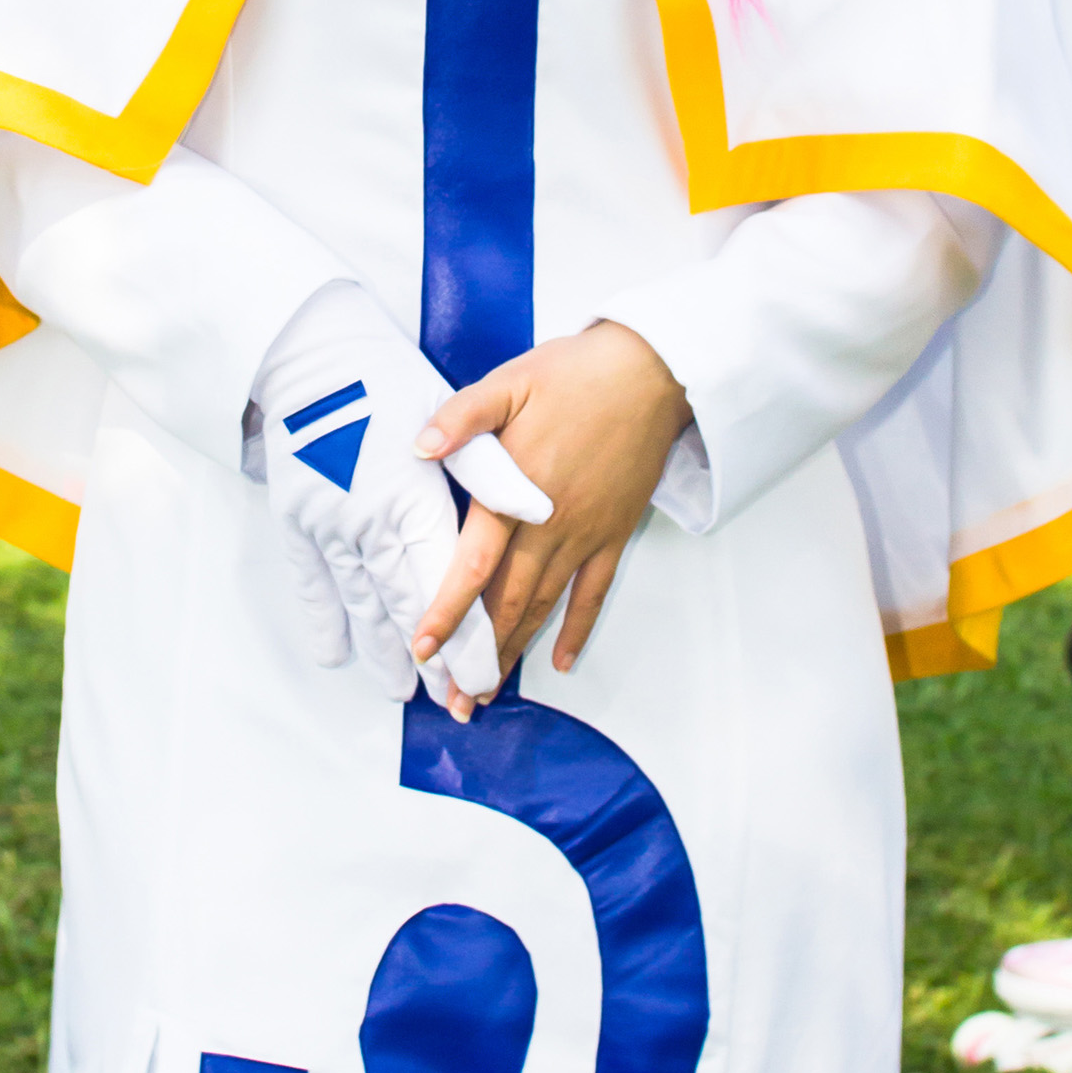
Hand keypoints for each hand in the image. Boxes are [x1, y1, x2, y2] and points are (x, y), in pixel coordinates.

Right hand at [257, 314, 552, 718]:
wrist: (307, 350)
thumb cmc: (386, 377)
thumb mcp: (449, 410)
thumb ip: (492, 467)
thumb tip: (539, 505)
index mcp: (414, 495)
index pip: (451, 581)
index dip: (471, 633)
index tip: (488, 674)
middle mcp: (370, 519)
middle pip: (408, 603)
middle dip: (436, 659)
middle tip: (457, 701)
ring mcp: (328, 523)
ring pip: (363, 601)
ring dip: (384, 650)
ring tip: (405, 691)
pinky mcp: (295, 518)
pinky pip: (311, 581)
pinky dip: (324, 618)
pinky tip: (336, 654)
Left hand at [413, 323, 692, 678]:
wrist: (652, 372)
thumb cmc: (575, 374)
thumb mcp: (510, 381)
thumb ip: (462, 417)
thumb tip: (420, 445)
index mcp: (517, 490)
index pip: (474, 563)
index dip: (448, 609)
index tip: (424, 648)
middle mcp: (550, 524)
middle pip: (508, 601)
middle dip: (478, 653)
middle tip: (455, 700)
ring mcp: (586, 534)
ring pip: (545, 604)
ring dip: (517, 651)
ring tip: (492, 691)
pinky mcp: (615, 533)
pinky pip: (595, 593)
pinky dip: (577, 629)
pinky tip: (561, 660)